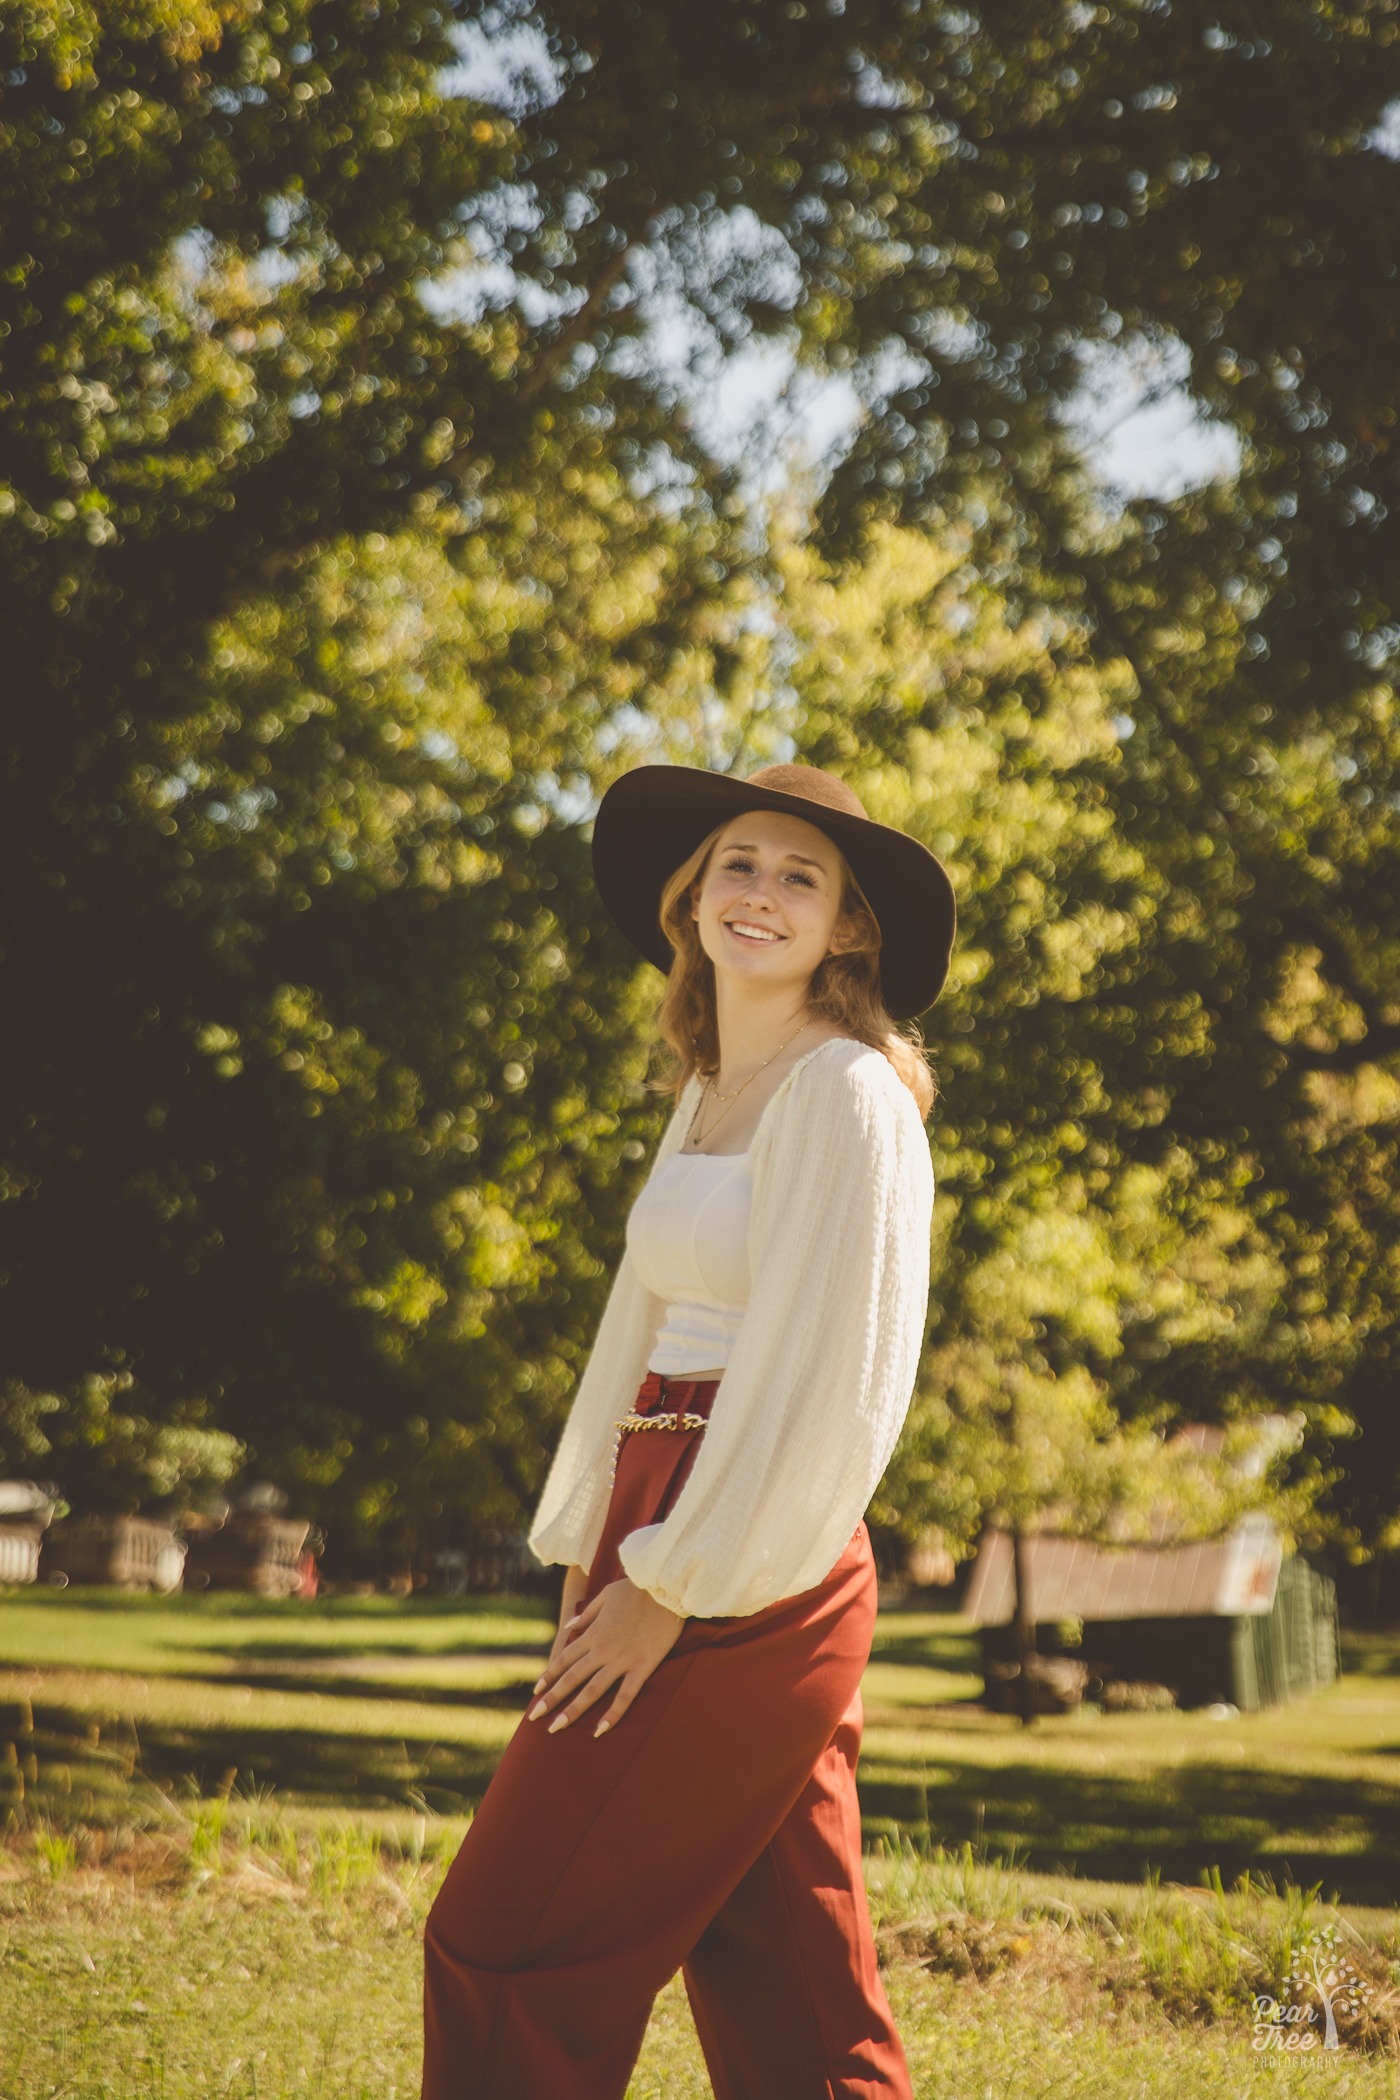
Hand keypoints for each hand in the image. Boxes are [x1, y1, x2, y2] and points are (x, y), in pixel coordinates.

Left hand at [528, 1577, 684, 1738]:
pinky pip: (625, 1695)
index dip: (548, 1676)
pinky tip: (600, 1731)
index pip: (564, 1659)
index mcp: (593, 1633)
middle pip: (571, 1678)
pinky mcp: (642, 1666)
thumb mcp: (607, 1594)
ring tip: (556, 1728)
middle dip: (551, 1699)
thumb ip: (587, 1614)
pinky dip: (612, 1714)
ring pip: (592, 1690)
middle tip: (535, 1718)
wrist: (666, 1587)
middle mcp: (602, 1650)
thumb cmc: (637, 1588)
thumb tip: (569, 1626)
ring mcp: (621, 1660)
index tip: (536, 1692)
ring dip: (572, 1710)